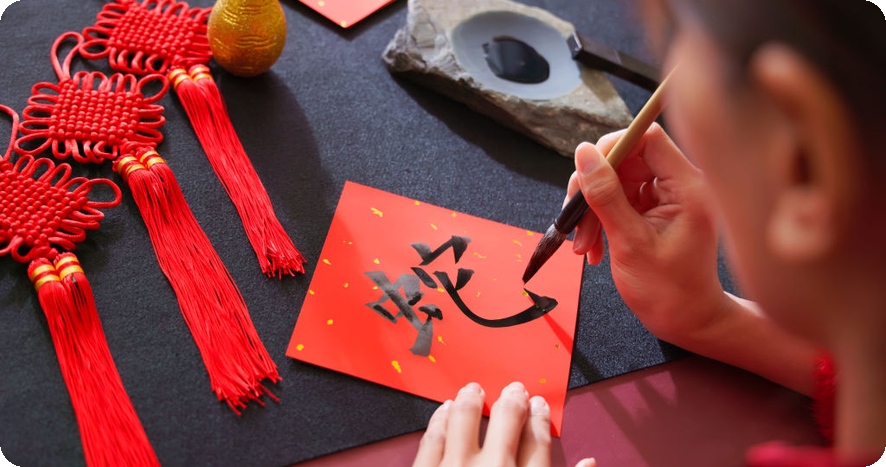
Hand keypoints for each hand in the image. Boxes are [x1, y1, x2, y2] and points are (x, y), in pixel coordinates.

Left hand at [413, 382, 595, 466]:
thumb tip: (590, 463)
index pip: (539, 441)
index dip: (540, 418)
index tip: (538, 404)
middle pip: (507, 422)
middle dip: (512, 401)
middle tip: (513, 388)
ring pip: (465, 420)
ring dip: (471, 401)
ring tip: (473, 389)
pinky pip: (433, 439)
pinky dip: (440, 420)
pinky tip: (445, 409)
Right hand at [567, 124, 725, 344]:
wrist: (687, 322)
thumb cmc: (668, 291)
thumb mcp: (630, 242)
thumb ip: (606, 195)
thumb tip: (583, 153)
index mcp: (687, 186)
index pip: (647, 138)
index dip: (613, 148)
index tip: (585, 175)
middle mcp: (678, 185)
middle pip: (625, 159)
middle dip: (594, 187)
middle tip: (575, 220)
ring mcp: (664, 197)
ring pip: (615, 181)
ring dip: (591, 210)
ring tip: (583, 245)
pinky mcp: (651, 210)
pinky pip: (617, 200)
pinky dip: (599, 220)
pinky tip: (592, 247)